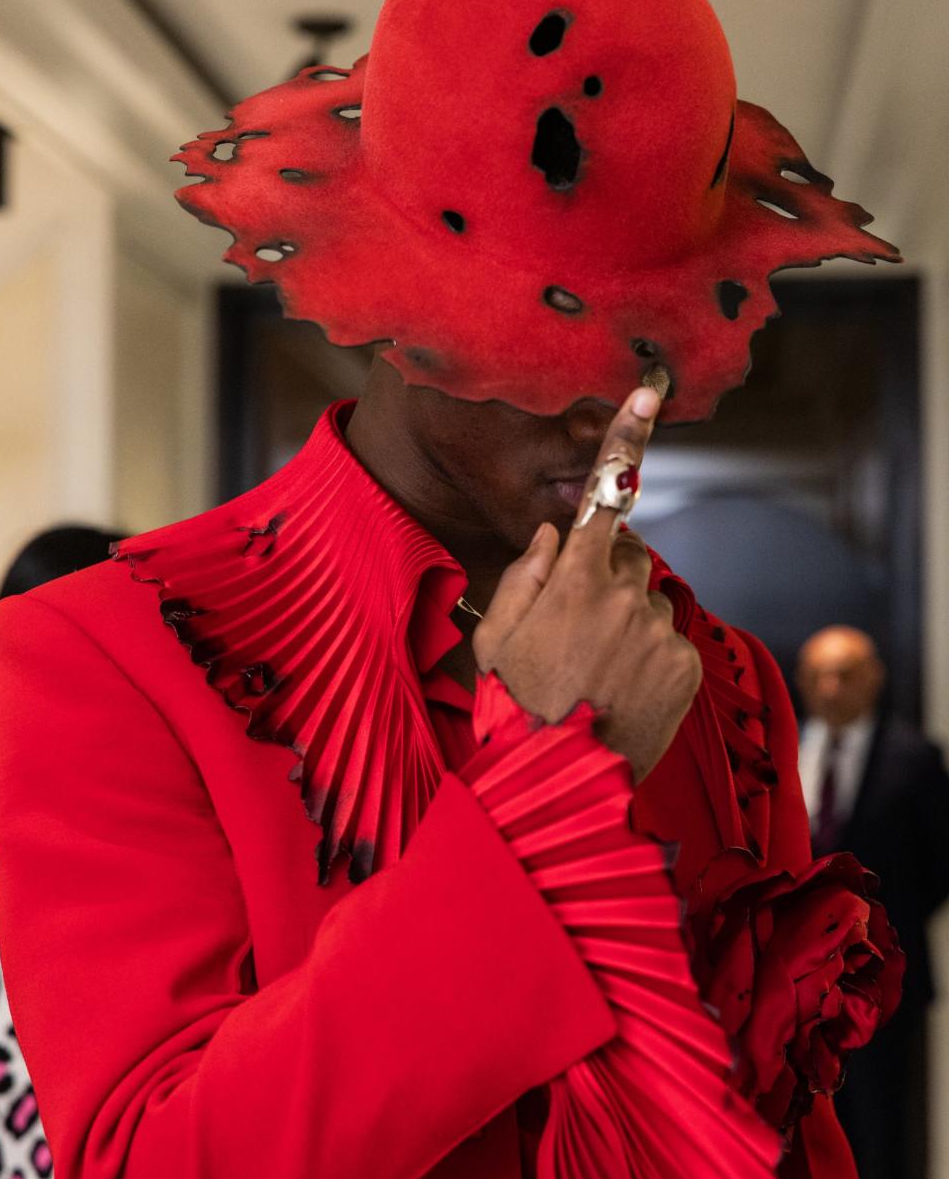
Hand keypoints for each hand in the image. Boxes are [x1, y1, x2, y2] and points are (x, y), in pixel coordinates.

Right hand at [474, 386, 701, 780]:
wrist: (558, 784)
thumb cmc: (514, 707)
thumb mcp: (492, 637)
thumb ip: (523, 574)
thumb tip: (552, 534)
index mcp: (575, 581)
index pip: (605, 496)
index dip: (627, 440)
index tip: (650, 393)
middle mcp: (626, 597)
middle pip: (630, 557)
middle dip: (608, 577)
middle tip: (575, 628)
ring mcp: (660, 633)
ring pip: (649, 603)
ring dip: (628, 622)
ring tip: (596, 671)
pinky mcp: (685, 666)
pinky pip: (669, 641)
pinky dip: (650, 658)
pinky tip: (620, 690)